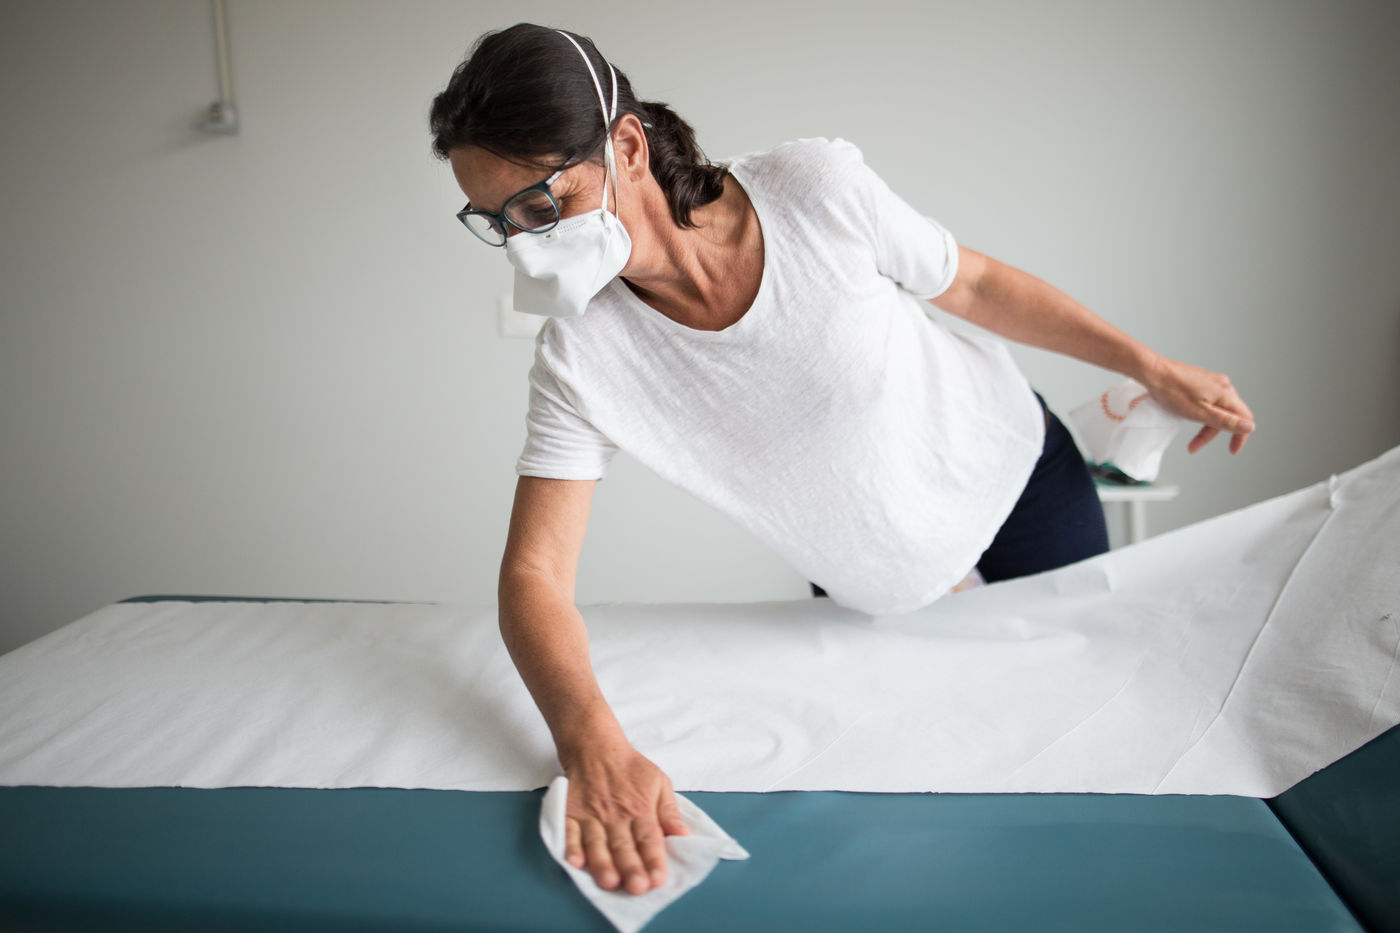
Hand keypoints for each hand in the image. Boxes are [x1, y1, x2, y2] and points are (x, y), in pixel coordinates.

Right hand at [561, 741, 689, 894]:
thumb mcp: (659, 782)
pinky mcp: (571, 813)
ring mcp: (592, 816)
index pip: (649, 838)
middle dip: (631, 868)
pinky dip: (571, 846)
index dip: (654, 859)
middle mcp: (616, 816)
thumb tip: (683, 834)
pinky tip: (575, 862)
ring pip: (597, 843)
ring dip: (602, 863)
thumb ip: (669, 811)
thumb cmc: (631, 768)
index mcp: (641, 809)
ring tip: (609, 881)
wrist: (595, 747)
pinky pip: (569, 832)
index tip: (659, 879)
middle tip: (637, 888)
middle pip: (624, 845)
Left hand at [1140, 356, 1255, 453]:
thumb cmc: (1173, 392)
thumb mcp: (1201, 413)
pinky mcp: (1201, 381)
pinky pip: (1208, 401)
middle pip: (1228, 415)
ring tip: (1189, 435)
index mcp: (1226, 393)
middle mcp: (1223, 385)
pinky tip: (1189, 416)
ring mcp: (1212, 381)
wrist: (1153, 373)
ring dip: (1205, 425)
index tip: (1232, 449)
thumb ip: (1226, 421)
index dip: (1240, 436)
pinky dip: (1201, 414)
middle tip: (1195, 445)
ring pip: (1217, 409)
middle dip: (1212, 433)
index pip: (1244, 418)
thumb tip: (1250, 427)